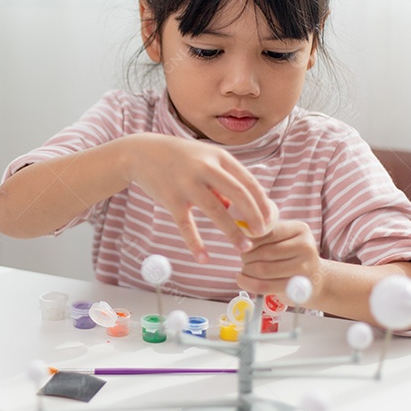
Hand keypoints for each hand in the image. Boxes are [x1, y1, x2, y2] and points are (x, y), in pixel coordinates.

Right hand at [123, 134, 276, 261]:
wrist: (142, 152)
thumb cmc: (179, 158)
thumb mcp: (205, 161)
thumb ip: (223, 183)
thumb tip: (238, 210)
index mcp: (219, 157)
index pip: (248, 181)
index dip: (261, 202)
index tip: (269, 219)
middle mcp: (205, 168)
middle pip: (238, 194)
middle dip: (254, 216)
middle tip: (262, 234)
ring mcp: (187, 184)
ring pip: (215, 211)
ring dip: (232, 232)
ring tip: (244, 248)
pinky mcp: (171, 199)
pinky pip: (186, 225)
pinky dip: (195, 243)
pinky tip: (204, 258)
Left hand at [233, 220, 322, 298]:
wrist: (315, 279)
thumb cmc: (292, 256)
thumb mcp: (285, 239)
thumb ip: (266, 235)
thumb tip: (241, 237)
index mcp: (300, 229)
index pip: (268, 233)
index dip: (250, 240)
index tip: (243, 245)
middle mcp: (305, 247)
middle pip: (265, 252)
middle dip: (247, 256)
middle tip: (243, 259)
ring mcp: (303, 268)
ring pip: (263, 269)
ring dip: (247, 270)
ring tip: (244, 269)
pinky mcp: (296, 288)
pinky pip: (265, 286)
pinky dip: (248, 283)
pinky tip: (242, 279)